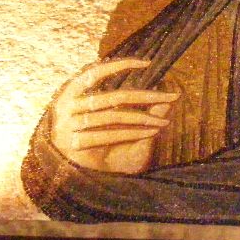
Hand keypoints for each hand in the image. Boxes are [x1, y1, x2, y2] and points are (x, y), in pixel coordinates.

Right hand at [49, 58, 178, 173]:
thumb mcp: (125, 125)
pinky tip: (153, 131)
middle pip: (115, 97)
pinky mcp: (75, 144)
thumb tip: (167, 100)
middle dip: (147, 96)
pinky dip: (134, 132)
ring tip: (165, 121)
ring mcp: (69, 126)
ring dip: (144, 118)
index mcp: (72, 94)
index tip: (146, 63)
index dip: (119, 65)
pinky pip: (111, 134)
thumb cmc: (105, 146)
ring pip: (115, 116)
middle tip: (171, 96)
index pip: (94, 72)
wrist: (82, 176)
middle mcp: (68, 107)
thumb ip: (144, 111)